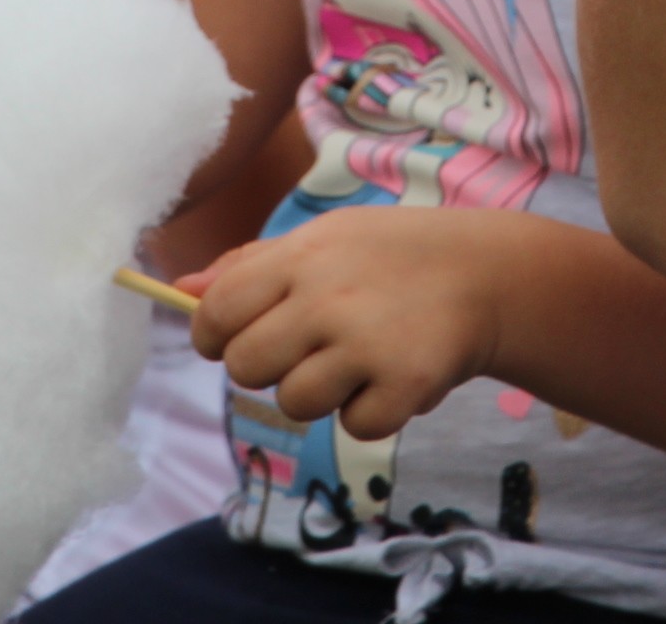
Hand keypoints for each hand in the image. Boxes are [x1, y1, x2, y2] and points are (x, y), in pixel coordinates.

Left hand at [181, 207, 516, 440]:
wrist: (483, 273)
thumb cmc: (387, 256)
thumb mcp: (322, 239)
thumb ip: (250, 266)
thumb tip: (181, 289)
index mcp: (299, 256)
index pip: (216, 312)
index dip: (214, 336)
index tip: (234, 339)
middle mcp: (326, 298)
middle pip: (244, 368)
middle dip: (266, 368)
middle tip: (308, 348)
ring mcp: (365, 343)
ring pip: (294, 403)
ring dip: (320, 392)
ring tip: (356, 358)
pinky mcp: (405, 384)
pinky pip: (353, 427)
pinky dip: (370, 411)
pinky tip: (391, 376)